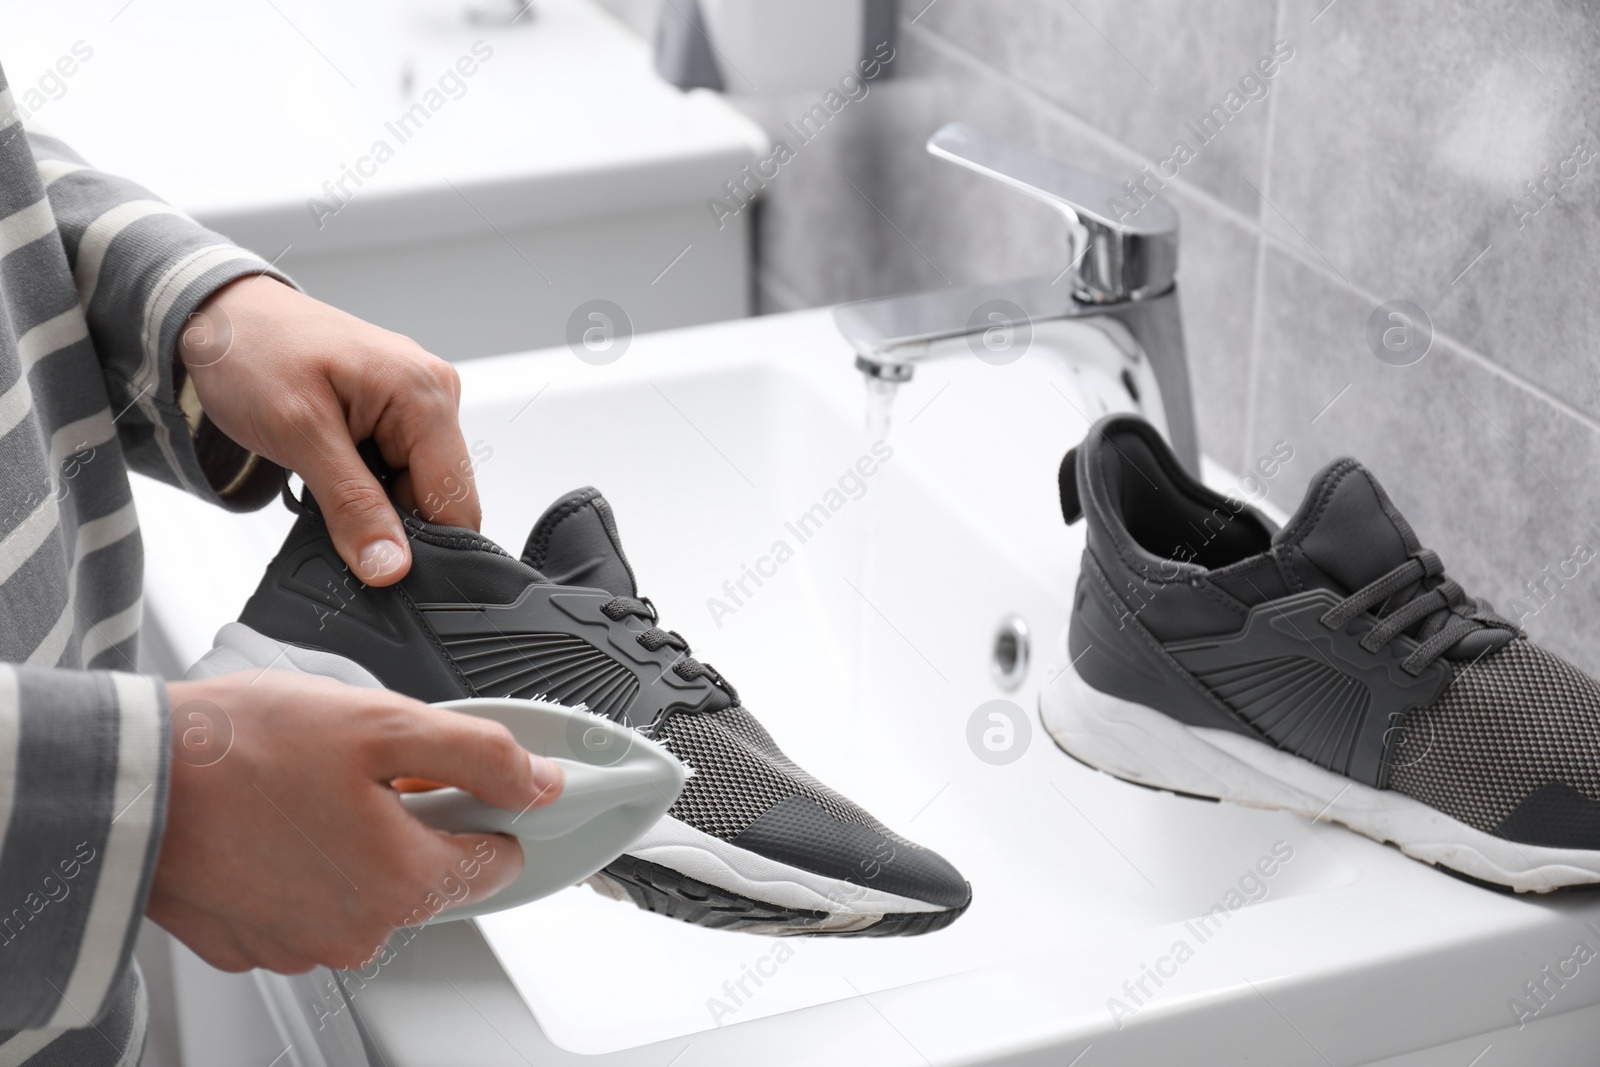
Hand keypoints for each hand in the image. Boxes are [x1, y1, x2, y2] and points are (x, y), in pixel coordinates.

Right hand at [150, 671, 562, 972]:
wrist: (126, 779)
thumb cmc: (241, 749)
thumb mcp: (384, 723)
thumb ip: (480, 754)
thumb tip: (538, 782)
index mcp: (403, 882)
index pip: (497, 862)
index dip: (484, 808)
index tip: (451, 777)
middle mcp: (358, 931)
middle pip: (427, 874)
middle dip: (411, 821)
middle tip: (360, 770)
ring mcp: (300, 944)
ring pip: (364, 888)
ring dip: (352, 842)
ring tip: (305, 788)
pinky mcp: (250, 941)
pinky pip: (305, 902)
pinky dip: (300, 864)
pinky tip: (272, 819)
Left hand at [178, 277, 480, 585]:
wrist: (222, 316)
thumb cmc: (253, 349)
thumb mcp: (298, 434)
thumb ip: (351, 505)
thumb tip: (390, 566)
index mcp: (425, 393)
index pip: (456, 501)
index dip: (421, 545)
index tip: (374, 562)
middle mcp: (434, 395)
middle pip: (439, 498)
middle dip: (389, 519)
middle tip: (329, 501)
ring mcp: (418, 403)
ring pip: (415, 490)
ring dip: (371, 500)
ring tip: (322, 472)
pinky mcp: (398, 414)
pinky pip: (398, 471)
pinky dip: (365, 483)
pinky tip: (331, 465)